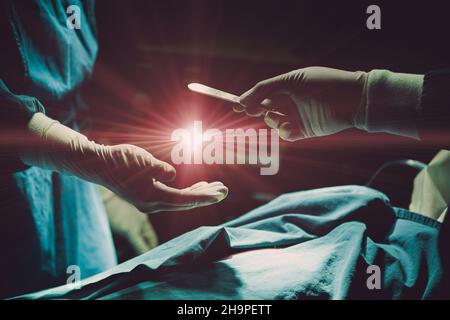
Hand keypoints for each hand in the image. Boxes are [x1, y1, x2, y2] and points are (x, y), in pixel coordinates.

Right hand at [21, 113, 227, 212]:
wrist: (99, 164)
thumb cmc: (119, 160)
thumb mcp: (142, 160)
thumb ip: (159, 169)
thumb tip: (173, 175)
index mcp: (152, 197)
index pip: (185, 200)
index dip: (205, 197)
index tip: (222, 193)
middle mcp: (152, 204)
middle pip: (186, 203)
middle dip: (206, 196)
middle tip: (225, 190)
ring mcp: (150, 202)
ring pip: (180, 201)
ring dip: (197, 194)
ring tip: (215, 187)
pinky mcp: (148, 196)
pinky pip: (172, 197)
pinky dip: (186, 192)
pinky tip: (196, 187)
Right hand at [235, 66, 366, 140]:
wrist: (352, 99)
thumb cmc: (323, 83)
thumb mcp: (292, 80)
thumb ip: (266, 89)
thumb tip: (243, 100)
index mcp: (287, 87)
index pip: (262, 94)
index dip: (249, 100)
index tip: (236, 106)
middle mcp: (290, 102)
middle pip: (265, 109)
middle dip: (256, 111)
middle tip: (249, 112)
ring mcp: (297, 117)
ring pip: (274, 123)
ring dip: (273, 121)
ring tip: (281, 118)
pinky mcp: (305, 131)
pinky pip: (287, 134)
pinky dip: (286, 132)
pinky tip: (291, 128)